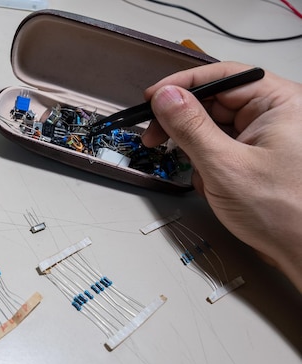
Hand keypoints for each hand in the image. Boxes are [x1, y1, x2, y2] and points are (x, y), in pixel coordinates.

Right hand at [142, 62, 301, 288]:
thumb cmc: (284, 213)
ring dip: (198, 153)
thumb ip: (191, 127)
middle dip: (185, 125)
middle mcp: (276, 115)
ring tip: (204, 178)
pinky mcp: (258, 159)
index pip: (224, 77)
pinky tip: (215, 188)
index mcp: (281, 103)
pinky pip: (221, 151)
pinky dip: (209, 168)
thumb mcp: (225, 166)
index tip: (153, 99)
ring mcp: (266, 138)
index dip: (184, 85)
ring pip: (214, 130)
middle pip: (215, 103)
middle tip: (155, 137)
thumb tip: (166, 97)